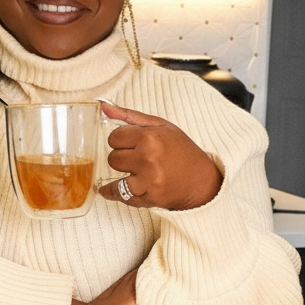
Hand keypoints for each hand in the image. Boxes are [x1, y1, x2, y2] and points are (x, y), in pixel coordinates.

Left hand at [96, 100, 222, 210]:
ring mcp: (147, 180)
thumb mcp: (161, 126)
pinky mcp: (148, 198)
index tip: (130, 144)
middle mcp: (147, 158)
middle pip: (112, 158)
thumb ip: (130, 116)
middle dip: (122, 157)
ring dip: (123, 175)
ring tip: (135, 172)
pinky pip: (120, 195)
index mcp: (149, 137)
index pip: (114, 138)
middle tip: (137, 158)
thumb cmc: (182, 150)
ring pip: (114, 177)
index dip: (121, 141)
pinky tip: (109, 189)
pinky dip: (113, 193)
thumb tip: (103, 107)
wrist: (201, 180)